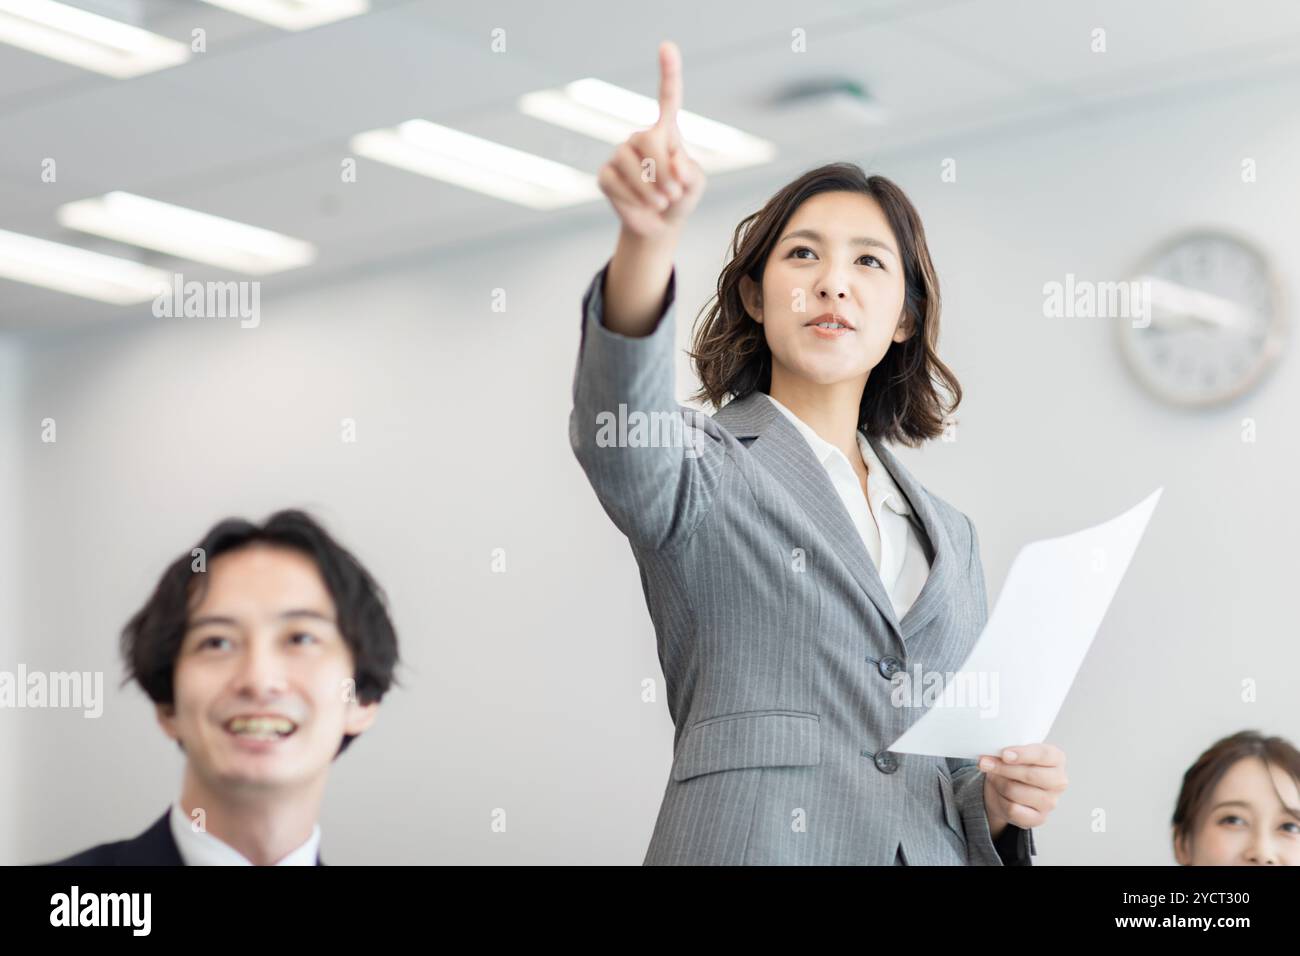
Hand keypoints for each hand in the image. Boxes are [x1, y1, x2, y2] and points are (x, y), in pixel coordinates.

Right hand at [596, 40, 705, 238]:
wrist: (659, 225)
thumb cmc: (681, 198)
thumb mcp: (695, 185)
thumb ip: (691, 173)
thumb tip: (675, 163)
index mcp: (666, 132)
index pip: (668, 98)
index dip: (668, 72)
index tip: (667, 46)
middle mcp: (640, 137)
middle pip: (648, 140)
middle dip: (663, 171)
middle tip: (674, 193)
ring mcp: (620, 155)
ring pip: (630, 165)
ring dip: (650, 189)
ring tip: (662, 202)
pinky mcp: (605, 175)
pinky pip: (615, 184)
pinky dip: (633, 200)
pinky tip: (642, 206)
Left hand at [979, 742, 1067, 838]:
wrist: (1008, 789)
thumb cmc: (1014, 765)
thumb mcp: (1013, 753)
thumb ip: (1007, 752)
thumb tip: (991, 756)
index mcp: (1056, 758)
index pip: (1043, 755)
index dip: (1022, 754)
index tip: (1004, 754)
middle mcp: (1058, 781)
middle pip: (1029, 775)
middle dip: (1003, 768)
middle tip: (984, 763)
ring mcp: (1051, 802)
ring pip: (1016, 791)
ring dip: (998, 783)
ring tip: (994, 778)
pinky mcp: (1039, 818)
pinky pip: (1012, 809)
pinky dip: (999, 799)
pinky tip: (999, 793)